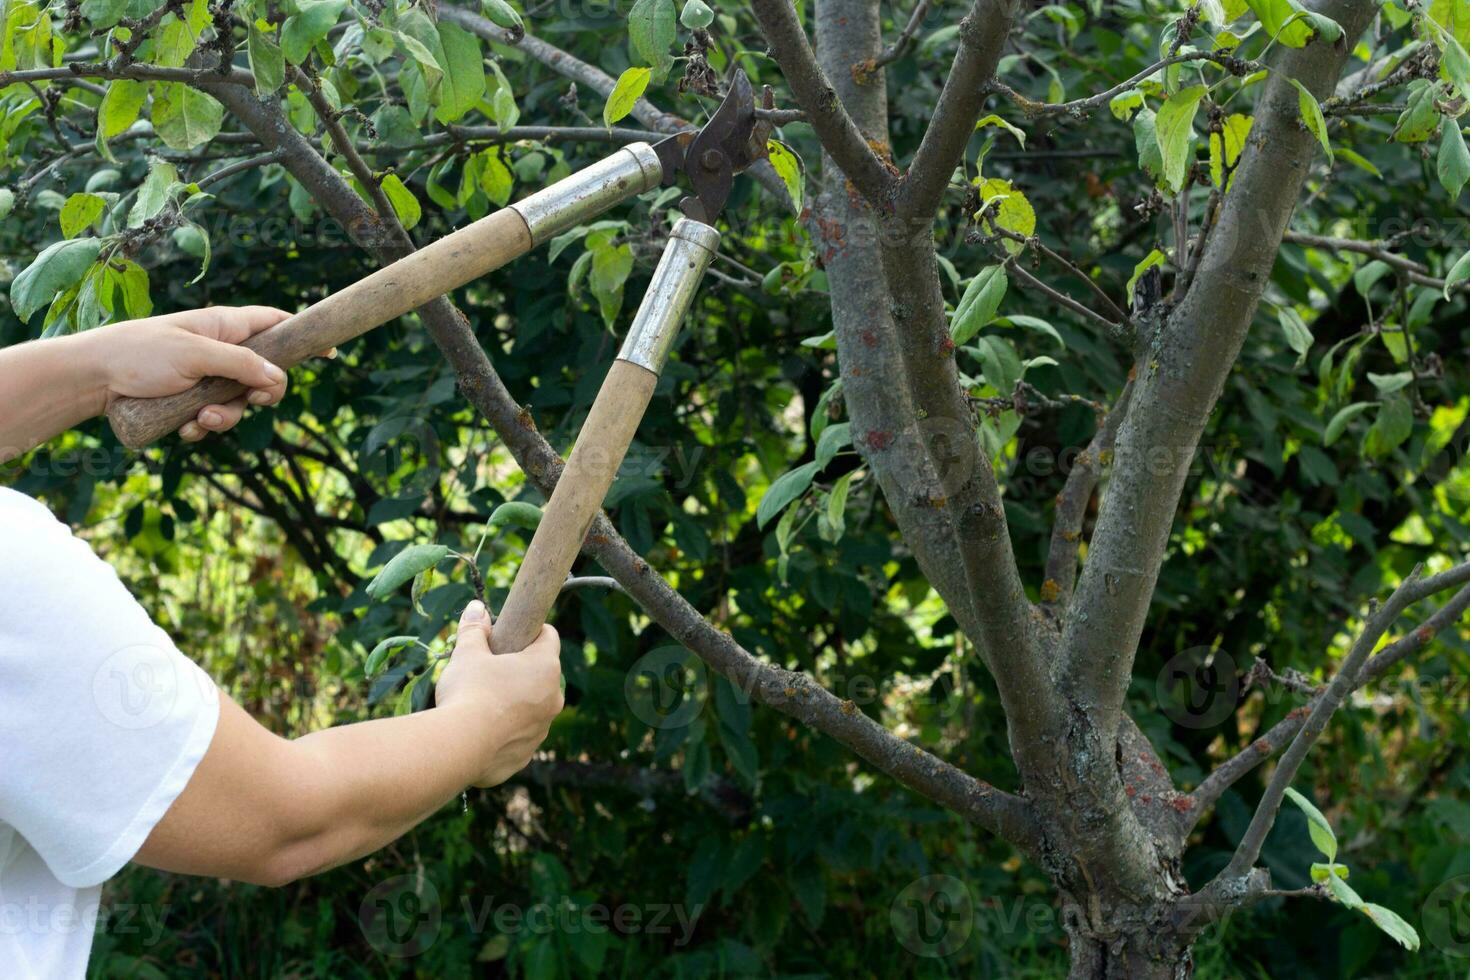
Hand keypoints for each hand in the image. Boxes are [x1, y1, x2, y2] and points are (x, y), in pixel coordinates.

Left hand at [84, 306, 294, 440]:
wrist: (93, 380)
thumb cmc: (139, 353)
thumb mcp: (195, 354)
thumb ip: (240, 363)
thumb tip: (277, 377)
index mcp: (224, 326)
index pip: (274, 324)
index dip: (301, 336)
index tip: (328, 353)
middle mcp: (219, 351)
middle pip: (263, 374)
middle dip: (259, 394)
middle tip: (252, 400)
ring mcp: (205, 378)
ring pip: (238, 403)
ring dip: (226, 418)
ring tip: (200, 420)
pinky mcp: (188, 402)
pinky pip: (213, 420)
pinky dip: (203, 428)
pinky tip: (185, 428)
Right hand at [434, 601, 563, 787]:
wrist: (458, 748)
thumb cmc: (468, 692)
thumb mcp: (467, 654)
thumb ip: (474, 629)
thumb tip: (476, 608)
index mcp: (545, 667)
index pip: (548, 637)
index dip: (530, 631)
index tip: (511, 633)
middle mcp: (553, 698)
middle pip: (541, 674)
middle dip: (519, 669)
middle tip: (490, 669)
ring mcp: (542, 729)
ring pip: (532, 707)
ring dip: (514, 702)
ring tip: (482, 702)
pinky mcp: (526, 755)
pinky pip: (519, 736)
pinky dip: (505, 731)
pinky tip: (481, 731)